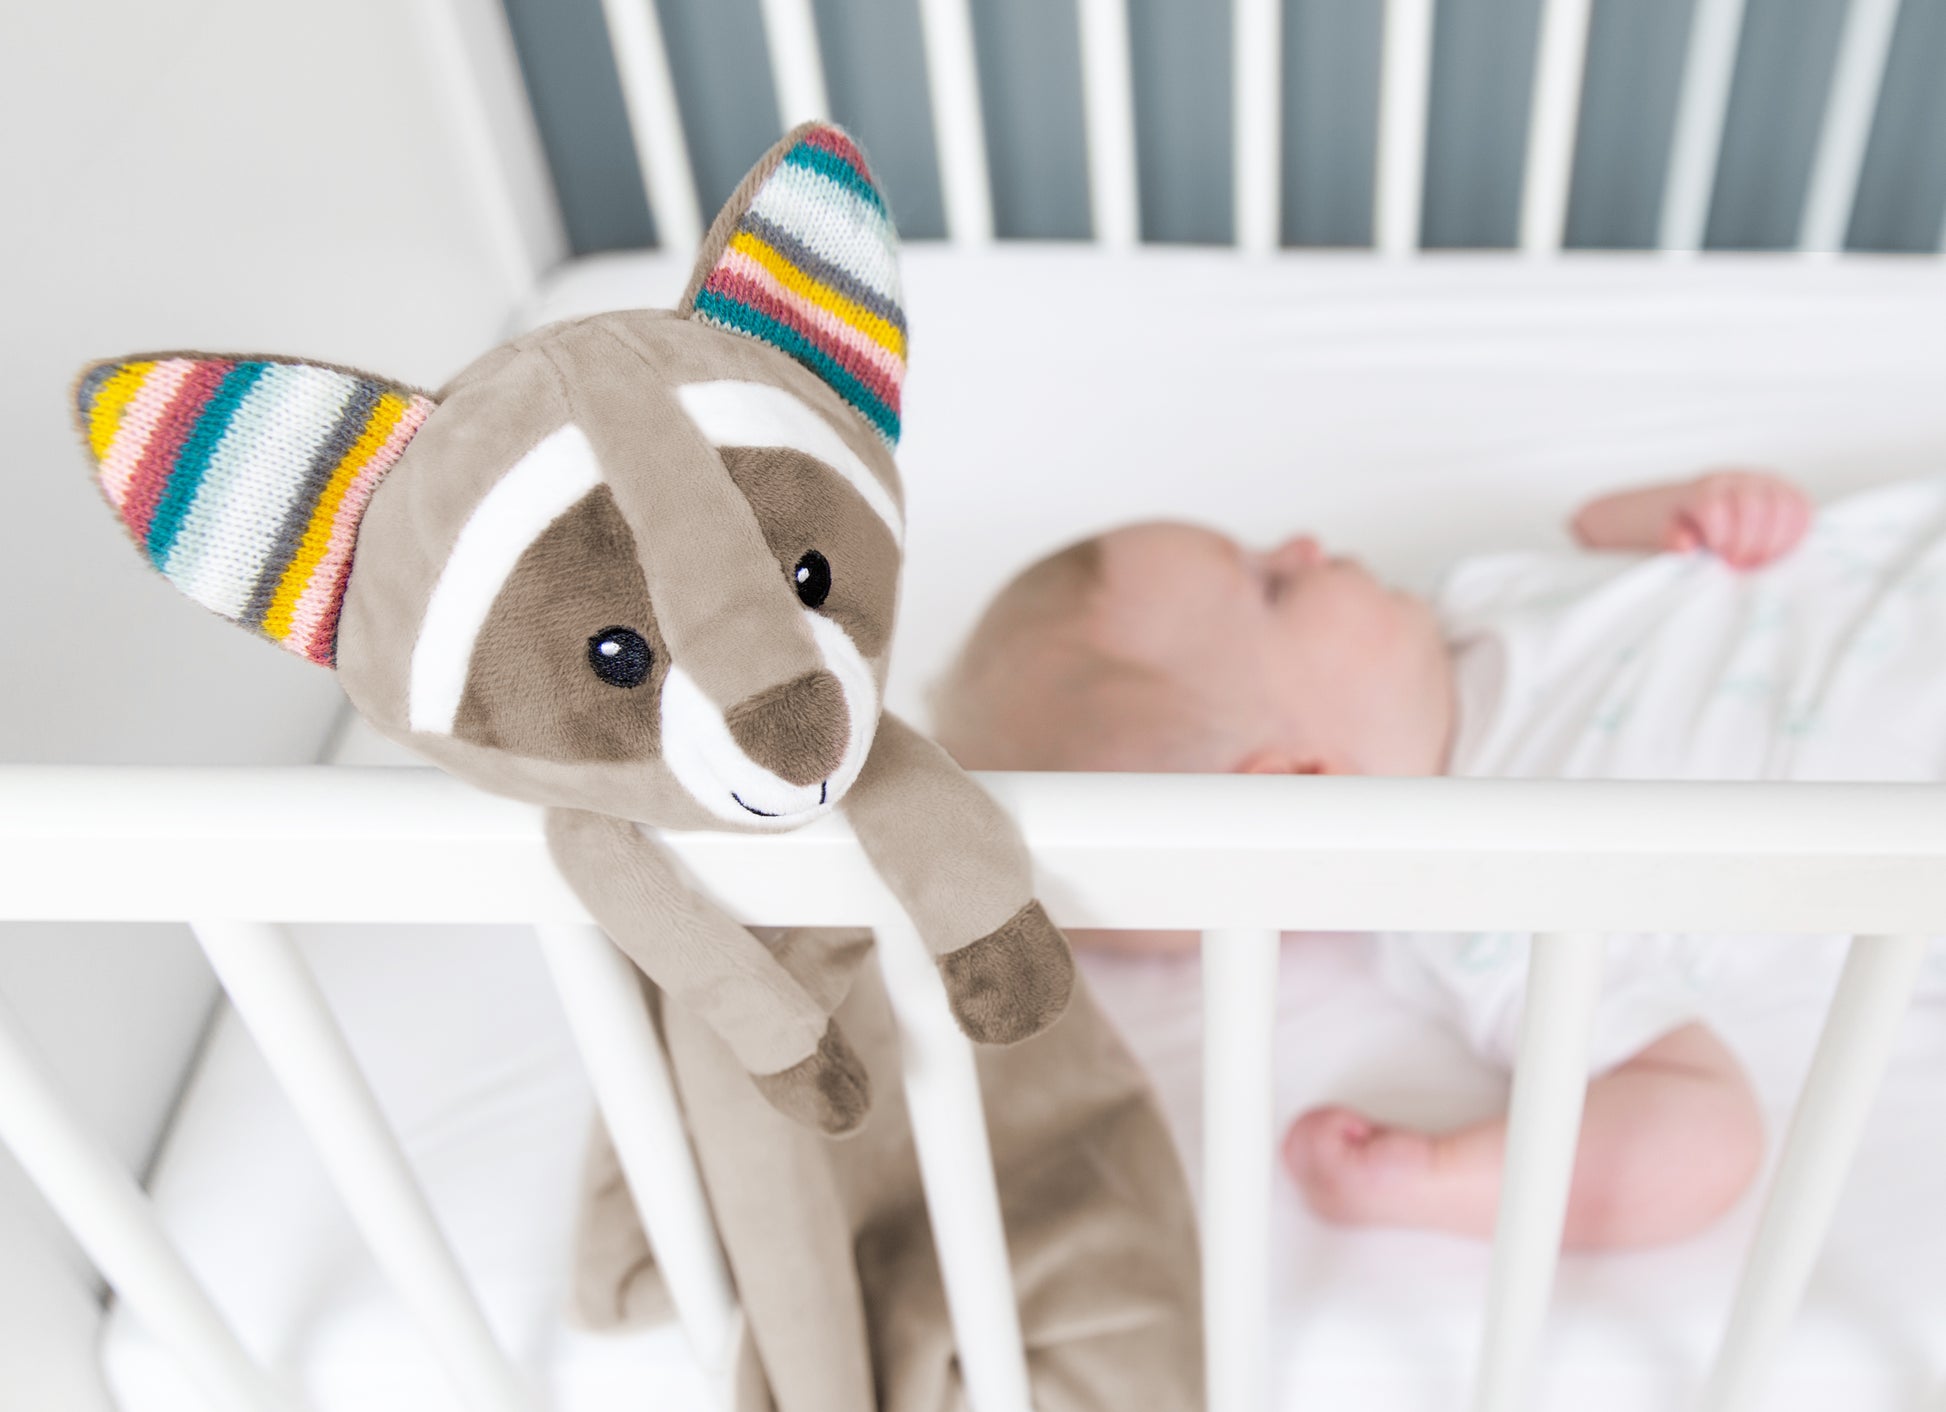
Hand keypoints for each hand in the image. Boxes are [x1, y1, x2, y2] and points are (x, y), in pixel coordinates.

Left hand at [1663, 470, 1811, 569]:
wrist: (1688, 507)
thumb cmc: (1680, 523)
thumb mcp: (1664, 532)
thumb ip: (1672, 538)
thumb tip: (1687, 545)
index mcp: (1704, 488)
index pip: (1715, 507)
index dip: (1721, 538)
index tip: (1721, 558)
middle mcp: (1737, 478)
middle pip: (1754, 506)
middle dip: (1750, 543)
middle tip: (1742, 565)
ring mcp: (1765, 482)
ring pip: (1783, 506)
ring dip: (1776, 541)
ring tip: (1761, 562)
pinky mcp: (1785, 492)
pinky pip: (1802, 507)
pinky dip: (1796, 532)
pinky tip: (1782, 551)